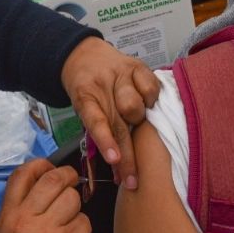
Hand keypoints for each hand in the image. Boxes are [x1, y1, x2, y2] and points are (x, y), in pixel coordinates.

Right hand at [0, 160, 90, 232]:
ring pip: (74, 199)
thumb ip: (21, 206)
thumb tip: (41, 179)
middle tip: (70, 180)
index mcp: (10, 217)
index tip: (48, 166)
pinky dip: (81, 228)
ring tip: (66, 219)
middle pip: (54, 180)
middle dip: (66, 176)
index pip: (23, 175)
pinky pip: (85, 222)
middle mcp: (30, 222)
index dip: (39, 164)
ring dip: (74, 206)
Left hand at [61, 37, 159, 188]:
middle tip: (132, 179)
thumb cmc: (85, 88)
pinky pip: (151, 89)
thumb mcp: (83, 107)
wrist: (82, 54)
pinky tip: (146, 103)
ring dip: (138, 120)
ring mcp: (121, 74)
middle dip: (128, 155)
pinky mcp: (137, 66)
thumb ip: (98, 129)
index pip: (96, 121)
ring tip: (134, 120)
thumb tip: (117, 164)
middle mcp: (103, 85)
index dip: (106, 141)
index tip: (115, 161)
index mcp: (84, 96)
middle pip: (120, 124)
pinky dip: (150, 100)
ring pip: (136, 106)